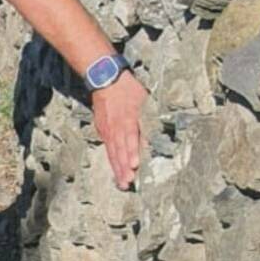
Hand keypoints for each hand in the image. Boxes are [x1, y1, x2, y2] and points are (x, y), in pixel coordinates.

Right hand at [92, 71, 146, 190]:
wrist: (104, 78)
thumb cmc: (127, 87)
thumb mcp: (142, 98)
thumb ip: (148, 117)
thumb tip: (157, 133)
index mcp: (127, 118)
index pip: (130, 137)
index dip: (132, 151)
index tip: (134, 164)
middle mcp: (116, 126)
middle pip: (120, 150)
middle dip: (124, 167)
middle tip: (128, 182)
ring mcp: (107, 129)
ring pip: (113, 152)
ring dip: (118, 168)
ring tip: (122, 182)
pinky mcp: (102, 129)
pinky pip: (107, 148)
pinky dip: (111, 160)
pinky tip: (115, 170)